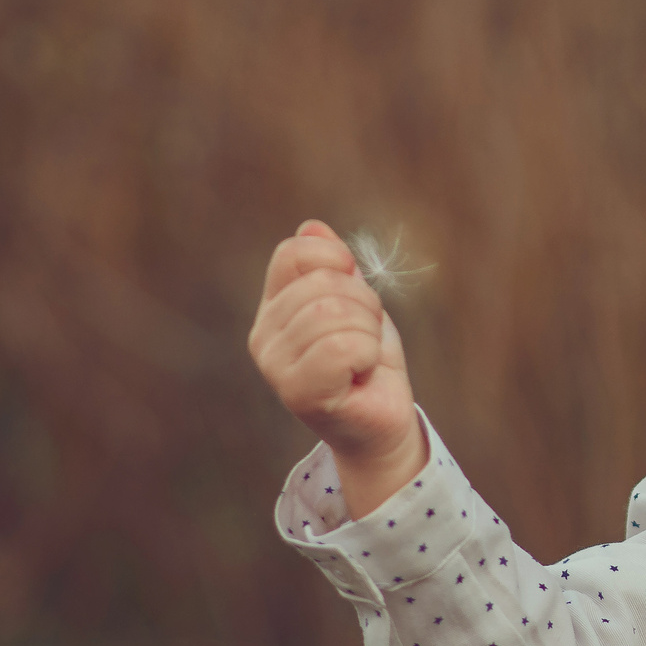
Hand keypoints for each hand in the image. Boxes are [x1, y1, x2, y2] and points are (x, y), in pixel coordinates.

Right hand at [248, 220, 426, 517]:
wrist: (382, 419)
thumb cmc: (368, 361)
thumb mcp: (357, 302)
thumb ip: (334, 266)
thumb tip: (312, 226)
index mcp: (272, 308)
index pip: (294, 253)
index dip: (335, 259)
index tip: (354, 287)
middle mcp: (263, 337)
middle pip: (322, 284)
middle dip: (364, 304)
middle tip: (365, 337)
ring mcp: (275, 367)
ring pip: (335, 313)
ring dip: (368, 331)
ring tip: (363, 358)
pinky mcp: (298, 394)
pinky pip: (344, 347)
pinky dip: (367, 356)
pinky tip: (360, 375)